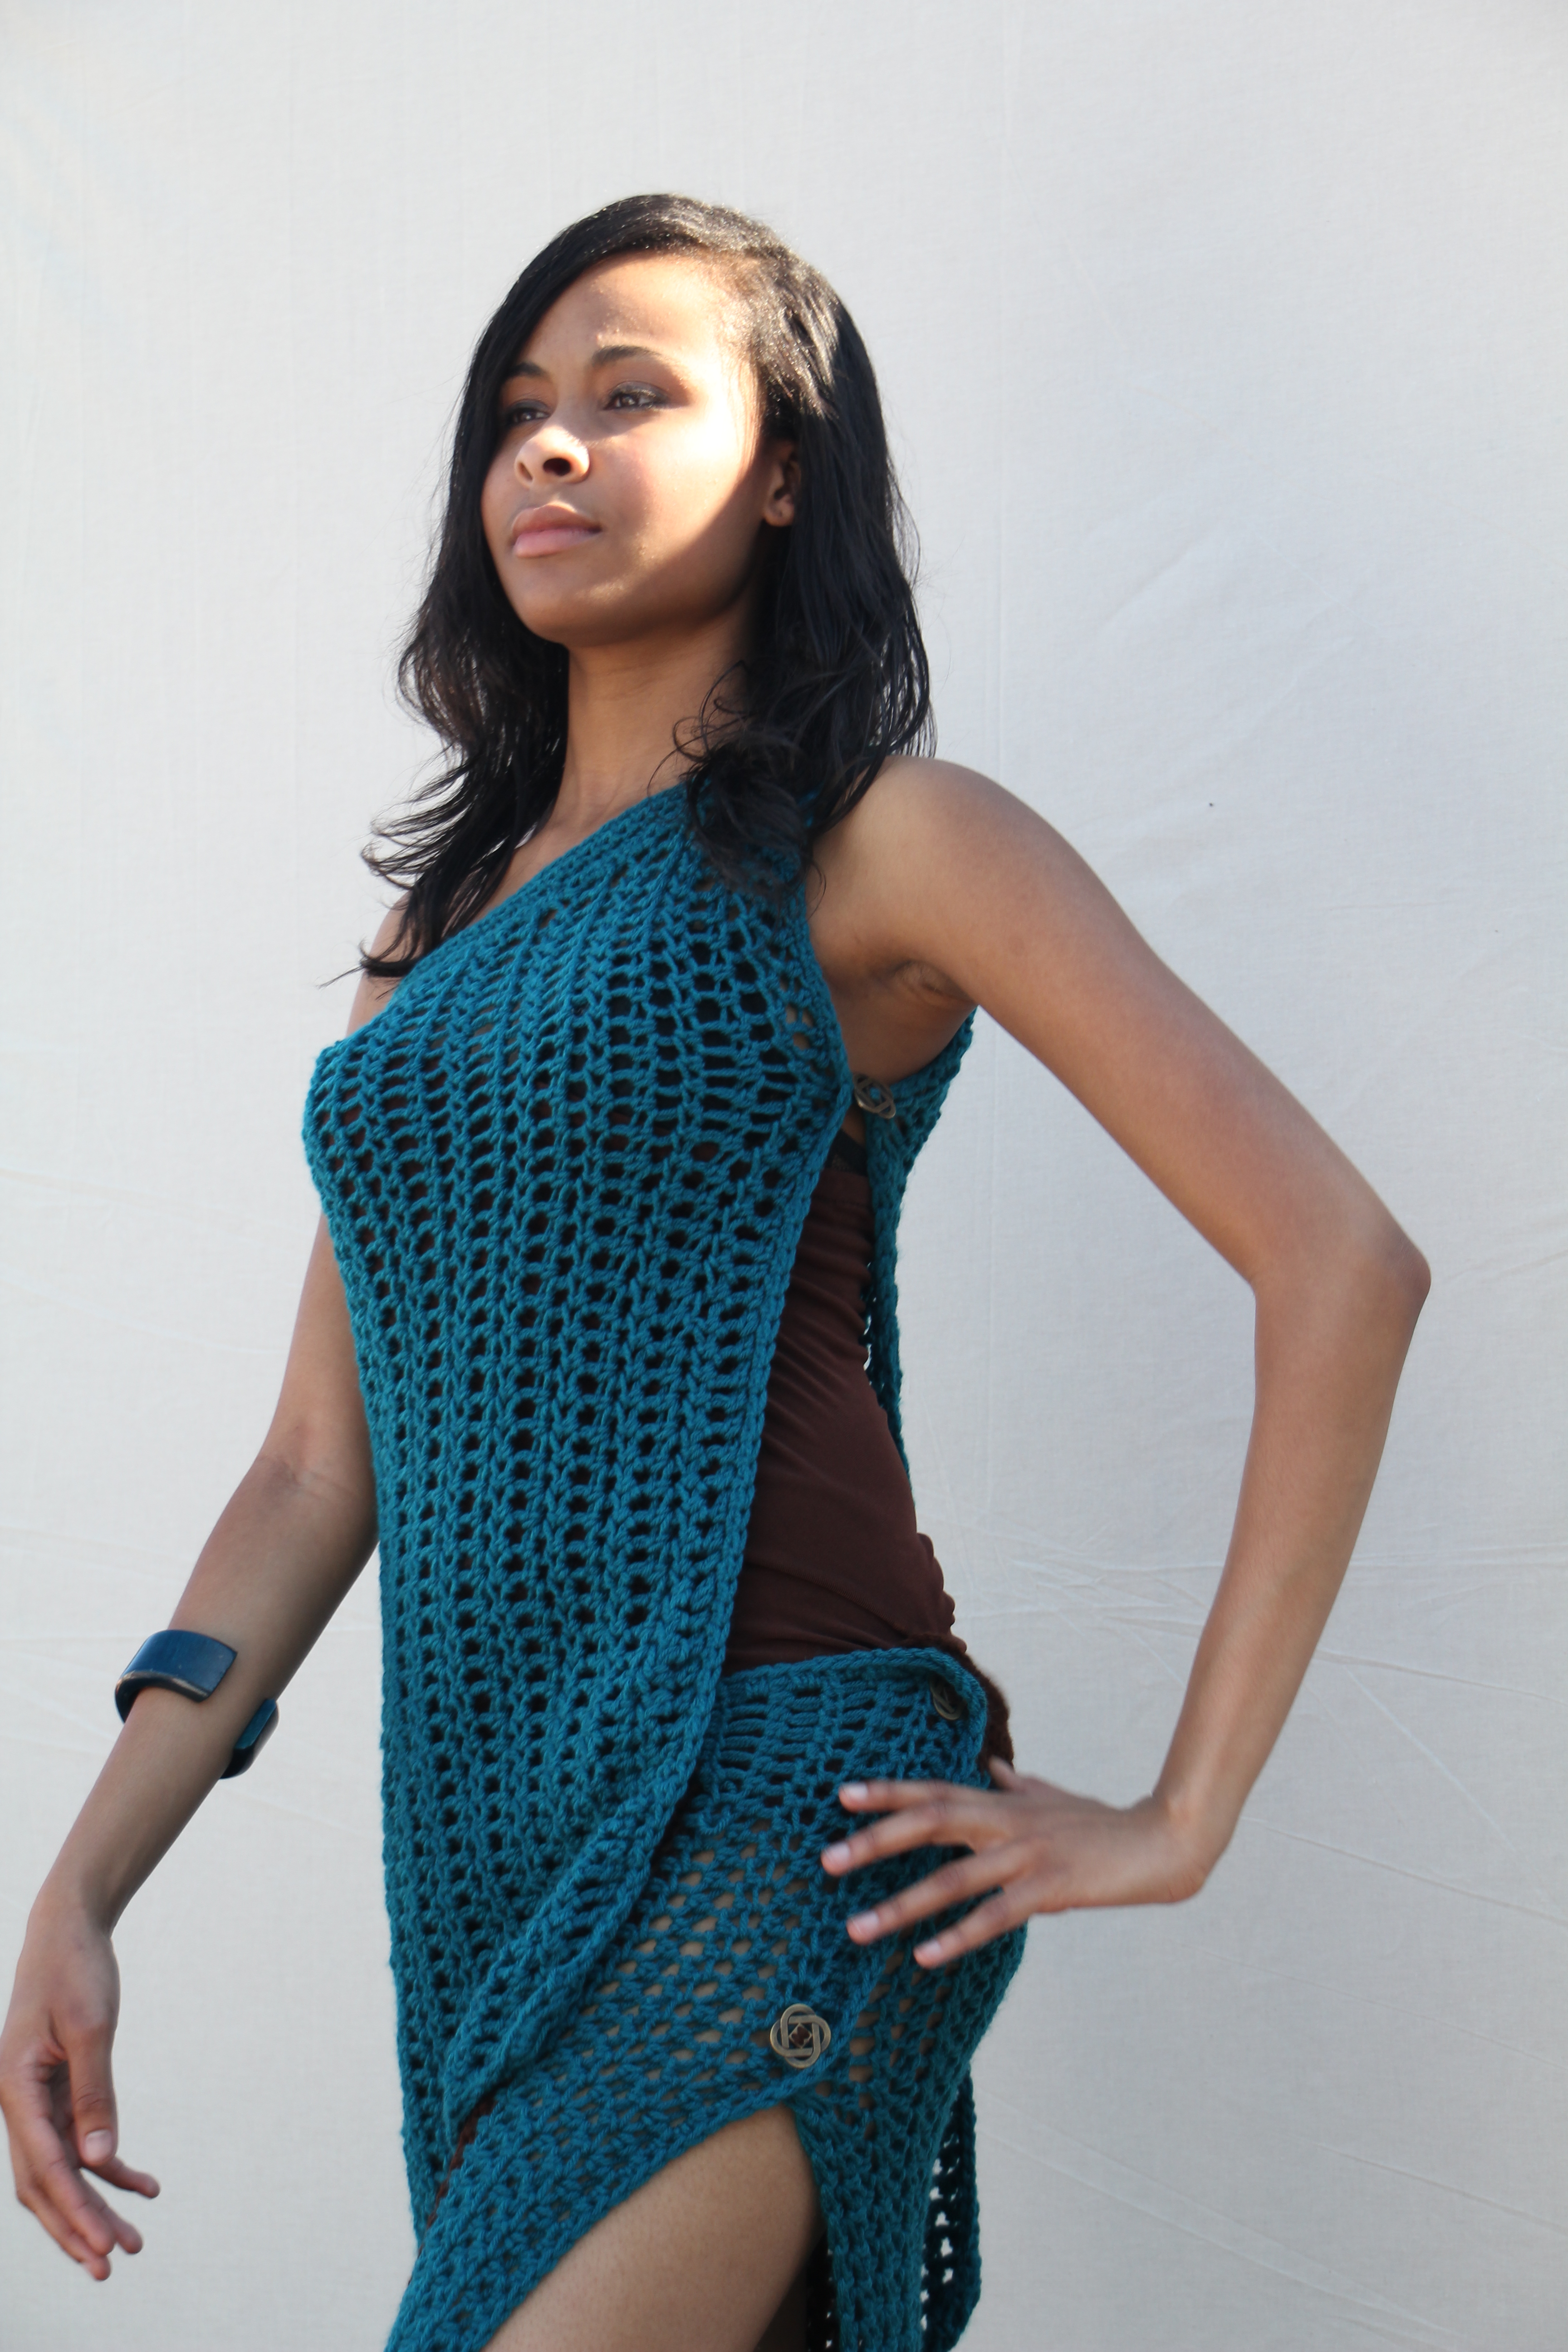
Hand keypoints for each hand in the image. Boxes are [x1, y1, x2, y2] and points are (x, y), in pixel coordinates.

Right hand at [0, 1897, 158, 2277]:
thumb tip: (100, 2161)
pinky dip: (107, 2167)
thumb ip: (94, 2094)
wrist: (68, 1930)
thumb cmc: (76, 1970)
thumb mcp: (92, 2027)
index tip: (103, 2248)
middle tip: (113, 2265)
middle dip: (77, 2227)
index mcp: (15, 2089)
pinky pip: (76, 2142)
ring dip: (93, 2205)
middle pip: (44, 2183)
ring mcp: (34, 2099)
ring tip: (133, 2239)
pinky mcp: (56, 2091)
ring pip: (59, 2170)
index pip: (44, 2167)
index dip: (73, 2211)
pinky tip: (142, 2183)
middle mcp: (17, 2102)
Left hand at [819, 1759, 1217, 1967]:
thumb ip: (1020, 1786)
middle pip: (931, 1823)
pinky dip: (958, 1935)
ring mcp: (1028, 1854)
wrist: (1162, 1841)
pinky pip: (996, 1915)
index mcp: (1004, 1804)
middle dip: (876, 1841)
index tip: (842, 1797)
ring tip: (857, 1929)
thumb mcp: (1055, 1799)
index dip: (888, 1793)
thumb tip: (995, 1766)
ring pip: (953, 1878)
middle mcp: (1008, 1822)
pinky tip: (925, 1956)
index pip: (935, 1791)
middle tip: (827, 1860)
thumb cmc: (1103, 1824)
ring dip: (901, 1905)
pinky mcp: (1052, 1888)